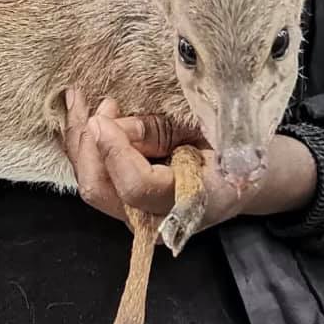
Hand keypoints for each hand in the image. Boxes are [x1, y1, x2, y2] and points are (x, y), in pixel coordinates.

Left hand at [64, 88, 316, 229]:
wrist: (243, 178)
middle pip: (100, 190)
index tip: (104, 116)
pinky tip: (80, 117)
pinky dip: (84, 148)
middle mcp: (158, 221)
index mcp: (194, 200)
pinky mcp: (125, 208)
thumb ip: (158, 131)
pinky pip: (96, 179)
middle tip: (98, 107)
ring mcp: (137, 220)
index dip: (115, 150)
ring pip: (91, 184)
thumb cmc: (235, 149)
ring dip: (80, 141)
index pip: (137, 186)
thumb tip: (109, 123)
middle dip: (89, 143)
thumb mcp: (208, 129)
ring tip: (80, 102)